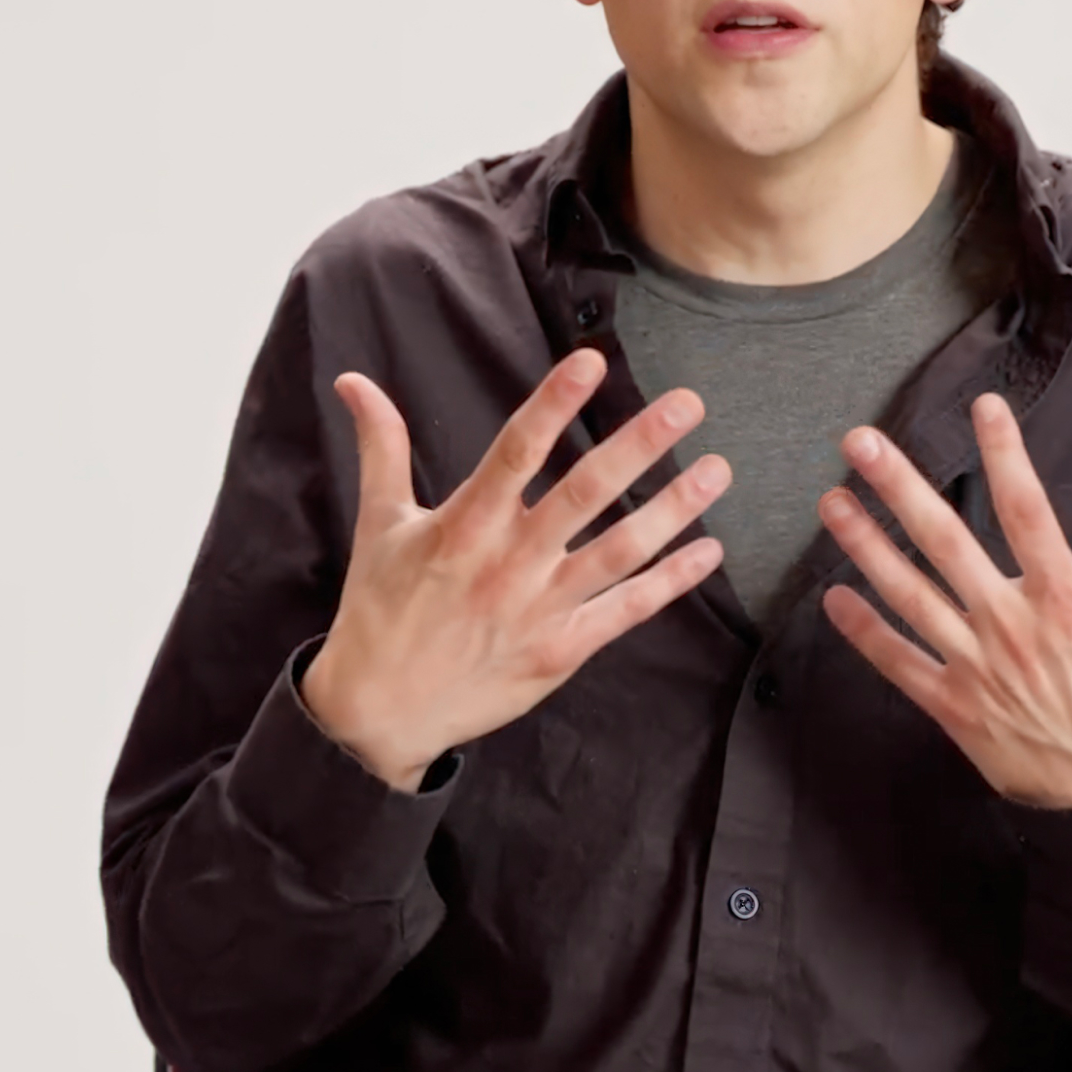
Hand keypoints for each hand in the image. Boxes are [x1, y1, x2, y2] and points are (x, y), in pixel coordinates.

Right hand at [300, 348, 729, 789]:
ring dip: (673, 509)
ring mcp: (539, 609)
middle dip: (640, 444)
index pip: (516, 450)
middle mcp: (508, 563)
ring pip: (619, 552)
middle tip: (689, 402)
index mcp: (463, 525)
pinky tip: (709, 551)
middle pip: (585, 494)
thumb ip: (382, 447)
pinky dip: (670, 582)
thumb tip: (353, 380)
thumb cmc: (378, 608)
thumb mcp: (377, 523)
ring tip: (718, 469)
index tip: (590, 360)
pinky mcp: (560, 650)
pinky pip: (626, 611)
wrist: (377, 711)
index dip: (553, 403)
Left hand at [818, 392, 1071, 810]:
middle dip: (899, 486)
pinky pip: (900, 664)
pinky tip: (833, 599)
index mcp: (1066, 598)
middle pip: (945, 540)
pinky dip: (864, 632)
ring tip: (831, 503)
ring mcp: (977, 665)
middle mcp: (1012, 622)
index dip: (1004, 453)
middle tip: (860, 443)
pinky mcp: (955, 708)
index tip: (983, 407)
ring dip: (866, 546)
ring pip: (910, 594)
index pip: (1028, 507)